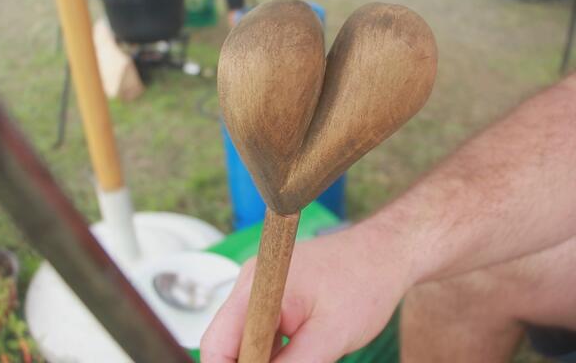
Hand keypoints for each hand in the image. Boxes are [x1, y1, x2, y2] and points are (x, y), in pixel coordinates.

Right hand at [201, 222, 413, 361]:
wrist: (386, 253)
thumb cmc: (365, 282)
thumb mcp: (330, 336)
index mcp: (257, 288)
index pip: (218, 344)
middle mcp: (252, 285)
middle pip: (229, 343)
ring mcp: (263, 289)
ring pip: (247, 341)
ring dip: (267, 361)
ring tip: (307, 354)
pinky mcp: (276, 295)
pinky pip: (263, 332)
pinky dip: (277, 352)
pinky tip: (302, 354)